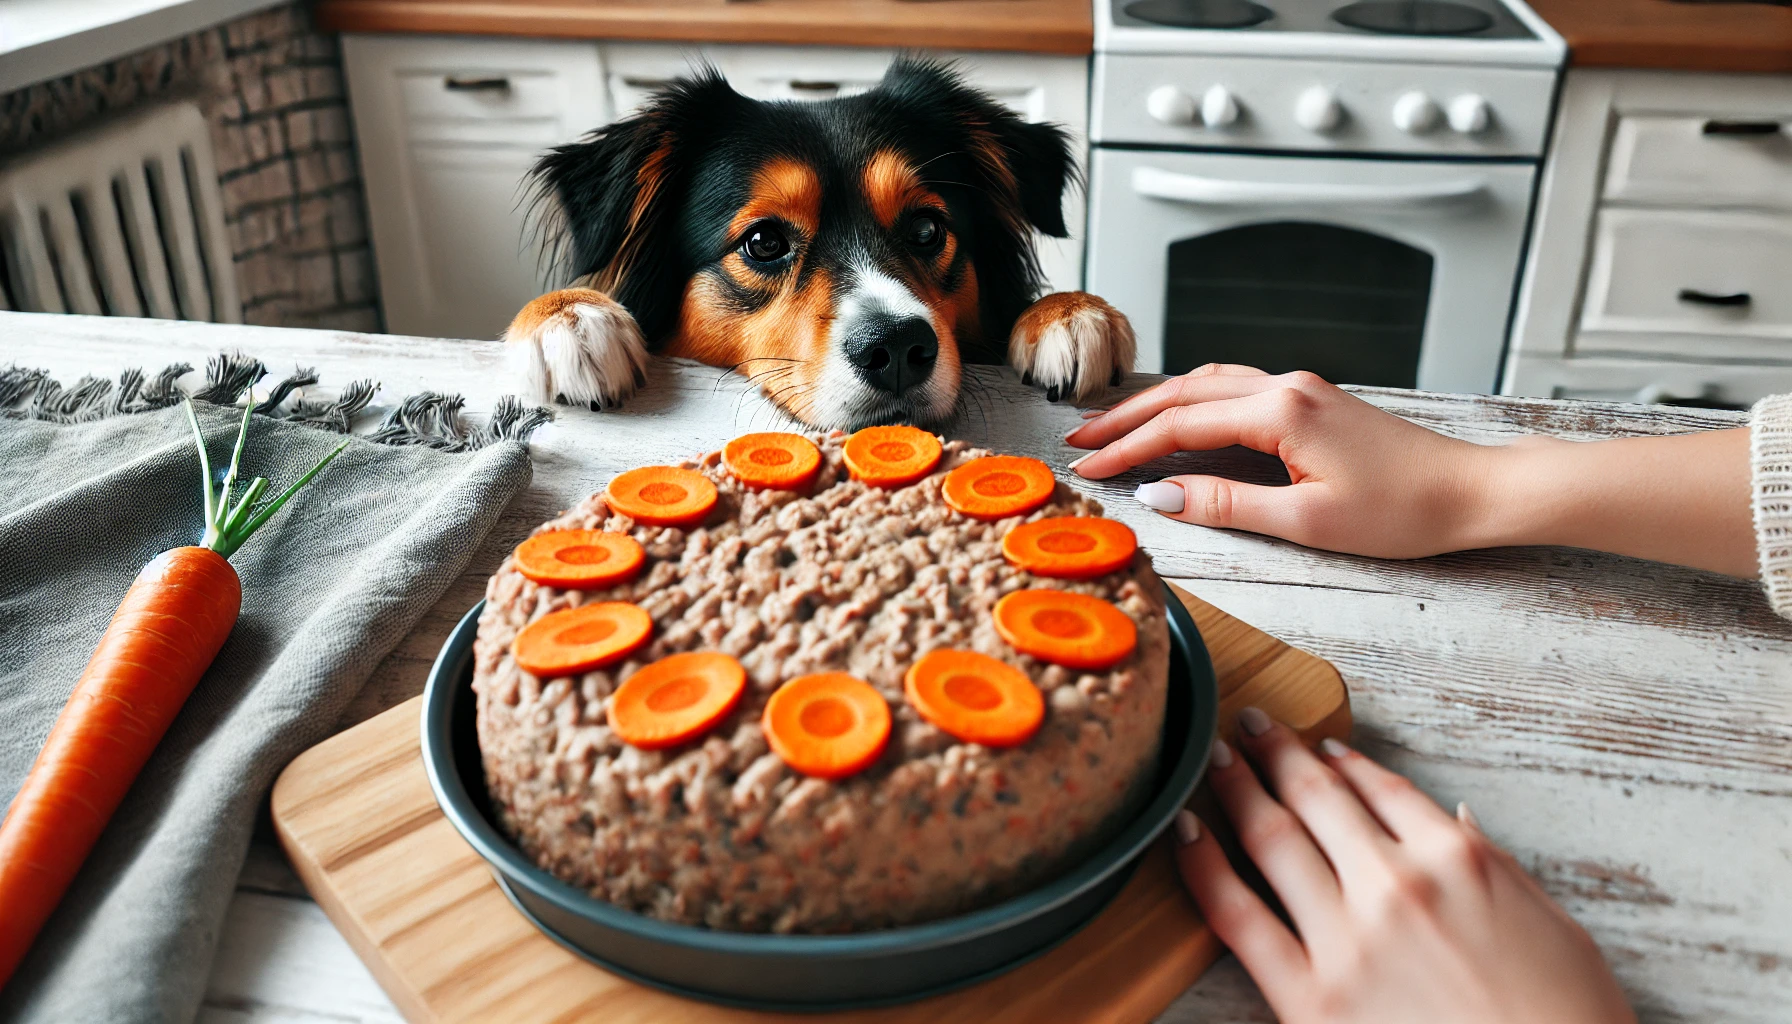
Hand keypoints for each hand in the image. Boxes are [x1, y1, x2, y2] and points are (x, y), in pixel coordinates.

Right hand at [1063, 364, 1756, 574]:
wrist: (1472, 492)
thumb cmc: (1403, 512)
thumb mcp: (1307, 521)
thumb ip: (1228, 504)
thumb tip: (1162, 497)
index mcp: (1280, 411)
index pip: (1180, 426)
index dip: (1126, 450)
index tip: (1087, 470)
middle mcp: (1285, 386)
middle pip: (1183, 392)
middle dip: (1125, 417)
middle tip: (1078, 440)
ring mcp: (1300, 387)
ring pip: (1207, 383)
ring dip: (1156, 404)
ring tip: (1113, 427)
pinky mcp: (1311, 399)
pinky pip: (1233, 388)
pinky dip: (1191, 400)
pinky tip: (1178, 416)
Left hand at [1173, 709, 1635, 1023]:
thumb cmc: (1568, 1021)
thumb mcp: (1555, 929)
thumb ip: (1496, 868)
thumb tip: (1459, 821)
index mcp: (1458, 860)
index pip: (1383, 790)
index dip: (1344, 762)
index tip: (1319, 744)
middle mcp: (1396, 884)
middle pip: (1318, 799)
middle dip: (1276, 753)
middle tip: (1247, 724)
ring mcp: (1347, 939)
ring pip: (1273, 839)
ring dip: (1236, 787)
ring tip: (1211, 758)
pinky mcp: (1310, 997)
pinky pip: (1237, 915)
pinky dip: (1203, 866)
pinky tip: (1183, 831)